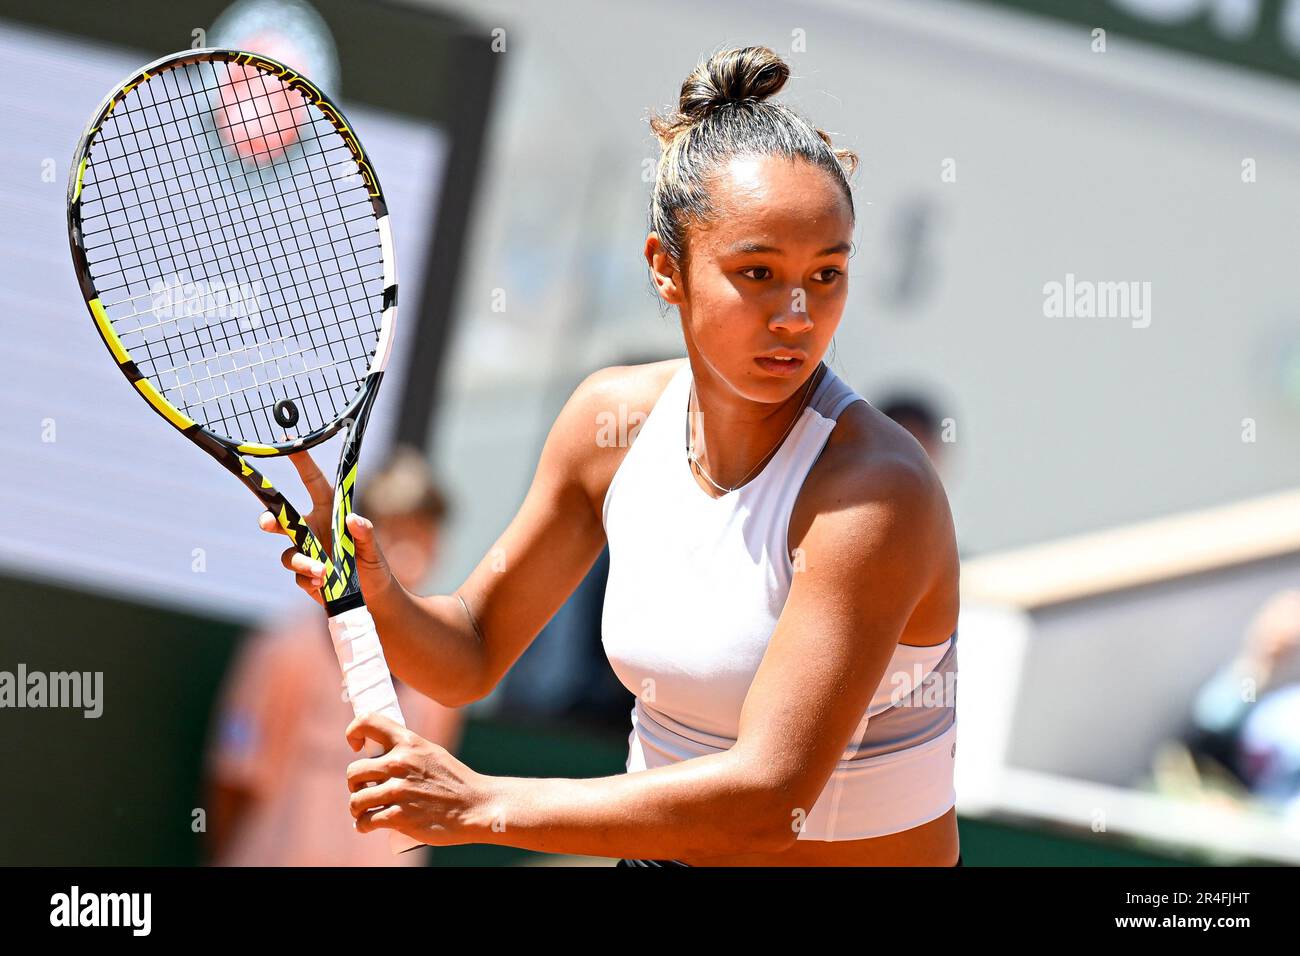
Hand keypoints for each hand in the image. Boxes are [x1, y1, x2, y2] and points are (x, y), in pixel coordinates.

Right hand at [257, 451, 394, 606]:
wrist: (372, 595)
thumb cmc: (372, 563)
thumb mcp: (373, 548)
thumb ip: (366, 533)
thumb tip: (353, 519)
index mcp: (328, 512)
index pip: (312, 482)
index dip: (301, 462)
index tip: (289, 443)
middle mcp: (313, 529)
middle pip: (283, 518)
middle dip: (270, 518)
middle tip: (266, 522)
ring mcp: (306, 552)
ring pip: (289, 553)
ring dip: (302, 561)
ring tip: (322, 572)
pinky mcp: (304, 575)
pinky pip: (299, 575)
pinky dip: (310, 579)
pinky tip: (324, 584)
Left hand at [345, 713, 488, 845]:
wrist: (476, 807)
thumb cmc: (456, 782)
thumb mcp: (433, 754)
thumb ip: (409, 751)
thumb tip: (385, 756)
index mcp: (409, 743)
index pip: (368, 722)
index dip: (353, 732)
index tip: (356, 747)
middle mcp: (400, 764)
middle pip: (354, 771)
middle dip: (354, 784)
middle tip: (363, 790)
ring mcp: (399, 791)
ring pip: (356, 800)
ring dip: (356, 808)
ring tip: (362, 811)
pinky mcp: (399, 817)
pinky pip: (366, 821)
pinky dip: (362, 826)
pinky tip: (366, 825)